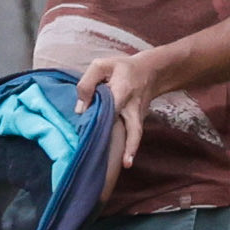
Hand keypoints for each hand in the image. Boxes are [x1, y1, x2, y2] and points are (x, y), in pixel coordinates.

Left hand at [73, 50, 158, 178]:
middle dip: (124, 139)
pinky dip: (130, 148)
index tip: (84, 119)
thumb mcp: (102, 66)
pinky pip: (134, 135)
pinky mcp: (138, 121)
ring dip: (131, 148)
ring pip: (135, 132)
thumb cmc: (121, 69)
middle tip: (116, 156)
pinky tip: (125, 162)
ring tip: (126, 163)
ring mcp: (137, 115)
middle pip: (129, 122)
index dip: (98, 113)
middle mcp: (132, 105)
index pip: (110, 103)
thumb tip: (80, 109)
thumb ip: (87, 83)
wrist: (150, 71)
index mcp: (122, 89)